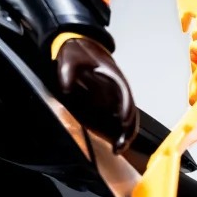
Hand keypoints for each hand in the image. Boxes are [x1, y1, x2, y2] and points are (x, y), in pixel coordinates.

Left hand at [54, 36, 138, 152]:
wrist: (80, 47)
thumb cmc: (79, 53)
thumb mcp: (70, 60)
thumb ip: (67, 74)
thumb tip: (67, 89)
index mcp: (113, 78)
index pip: (124, 97)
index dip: (125, 111)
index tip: (122, 123)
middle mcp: (118, 90)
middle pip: (130, 112)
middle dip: (127, 130)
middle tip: (120, 146)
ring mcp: (115, 98)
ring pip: (127, 119)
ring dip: (125, 134)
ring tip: (118, 149)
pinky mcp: (109, 104)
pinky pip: (118, 120)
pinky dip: (118, 132)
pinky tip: (113, 143)